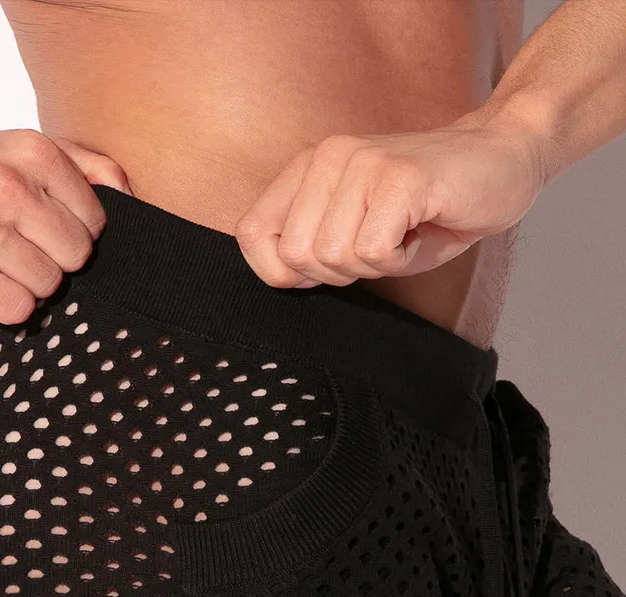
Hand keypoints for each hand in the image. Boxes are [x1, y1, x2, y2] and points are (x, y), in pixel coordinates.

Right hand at [0, 128, 132, 323]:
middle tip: (22, 247)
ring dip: (30, 284)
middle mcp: (3, 185)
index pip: (95, 220)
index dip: (76, 232)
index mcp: (29, 152)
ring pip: (49, 285)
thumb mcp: (25, 156)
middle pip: (76, 255)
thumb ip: (85, 165)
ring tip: (0, 263)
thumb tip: (128, 193)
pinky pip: (20, 309)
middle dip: (55, 260)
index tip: (44, 225)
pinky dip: (8, 306)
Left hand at [234, 113, 546, 288]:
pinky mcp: (398, 179)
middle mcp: (329, 158)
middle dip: (339, 273)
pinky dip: (401, 260)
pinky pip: (374, 253)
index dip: (282, 272)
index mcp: (309, 168)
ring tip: (402, 233)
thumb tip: (285, 277)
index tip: (328, 268)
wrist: (505, 158)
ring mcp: (363, 164)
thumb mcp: (358, 228)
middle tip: (379, 247)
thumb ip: (313, 247)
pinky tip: (420, 230)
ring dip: (374, 265)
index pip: (252, 234)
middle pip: (297, 256)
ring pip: (334, 257)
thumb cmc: (430, 205)